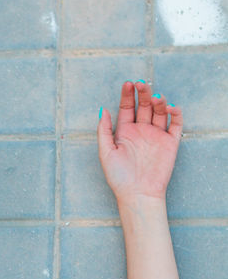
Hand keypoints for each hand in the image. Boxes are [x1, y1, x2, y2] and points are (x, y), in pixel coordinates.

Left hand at [97, 81, 183, 203]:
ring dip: (158, 102)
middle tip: (142, 84)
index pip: (127, 107)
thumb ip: (104, 131)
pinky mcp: (170, 143)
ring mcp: (156, 135)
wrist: (138, 194)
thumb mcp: (106, 152)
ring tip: (155, 98)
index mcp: (125, 132)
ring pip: (159, 112)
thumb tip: (103, 110)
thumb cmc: (119, 177)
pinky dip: (175, 114)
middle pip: (144, 106)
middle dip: (143, 93)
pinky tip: (170, 108)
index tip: (128, 84)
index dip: (128, 95)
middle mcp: (141, 131)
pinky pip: (175, 124)